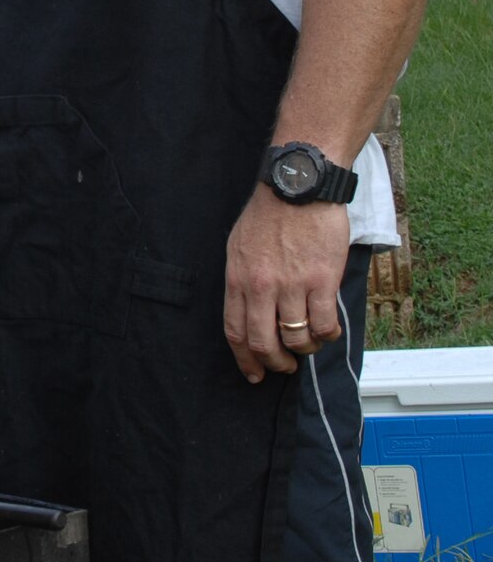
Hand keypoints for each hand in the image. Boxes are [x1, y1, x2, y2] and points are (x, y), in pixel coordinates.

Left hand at [222, 188, 350, 381]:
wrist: (297, 188)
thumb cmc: (269, 216)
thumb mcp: (239, 247)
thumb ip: (243, 280)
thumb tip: (249, 310)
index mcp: (237, 279)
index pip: (235, 331)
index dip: (245, 359)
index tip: (254, 373)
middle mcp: (261, 287)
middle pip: (263, 343)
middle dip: (275, 364)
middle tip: (285, 367)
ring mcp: (291, 285)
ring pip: (296, 339)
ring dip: (304, 349)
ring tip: (309, 344)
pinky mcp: (321, 281)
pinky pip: (324, 324)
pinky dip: (327, 335)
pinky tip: (327, 330)